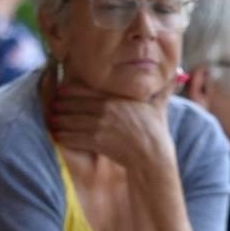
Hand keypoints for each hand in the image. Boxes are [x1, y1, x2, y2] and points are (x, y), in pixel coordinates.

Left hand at [45, 82, 175, 173]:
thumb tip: (178, 74)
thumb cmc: (155, 132)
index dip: (69, 91)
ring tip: (51, 121)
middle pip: (73, 104)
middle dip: (59, 106)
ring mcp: (100, 125)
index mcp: (116, 98)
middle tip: (51, 107)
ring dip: (57, 121)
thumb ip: (162, 90)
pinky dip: (62, 136)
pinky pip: (73, 137)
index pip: (84, 90)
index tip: (61, 93)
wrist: (152, 156)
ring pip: (69, 120)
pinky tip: (56, 136)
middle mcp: (106, 109)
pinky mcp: (97, 141)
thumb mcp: (158, 106)